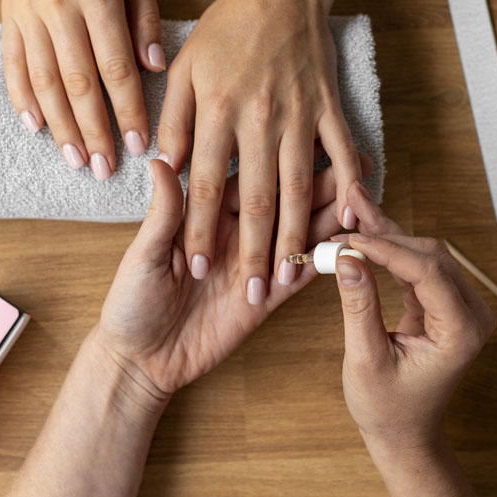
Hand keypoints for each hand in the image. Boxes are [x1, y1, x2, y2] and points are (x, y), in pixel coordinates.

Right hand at [0, 0, 163, 178]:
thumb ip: (145, 18)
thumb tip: (154, 68)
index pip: (115, 67)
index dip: (126, 110)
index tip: (137, 144)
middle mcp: (59, 8)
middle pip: (78, 84)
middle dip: (93, 131)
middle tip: (104, 169)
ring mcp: (28, 14)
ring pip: (44, 82)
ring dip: (60, 127)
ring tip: (74, 160)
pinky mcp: (8, 16)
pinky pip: (12, 65)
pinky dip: (22, 99)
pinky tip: (34, 128)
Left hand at [93, 158, 367, 398]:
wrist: (139, 359)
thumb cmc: (131, 300)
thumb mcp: (143, 254)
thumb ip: (165, 213)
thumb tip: (162, 161)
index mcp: (208, 215)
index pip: (250, 181)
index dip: (278, 161)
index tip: (306, 137)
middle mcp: (237, 234)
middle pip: (285, 203)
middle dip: (320, 185)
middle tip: (357, 165)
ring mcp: (254, 265)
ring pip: (301, 236)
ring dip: (331, 219)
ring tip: (365, 200)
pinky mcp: (265, 301)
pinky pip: (299, 278)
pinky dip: (322, 263)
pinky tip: (351, 246)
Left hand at [157, 0, 362, 303]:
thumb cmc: (225, 29)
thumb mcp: (182, 70)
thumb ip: (173, 121)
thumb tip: (163, 167)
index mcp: (217, 114)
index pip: (206, 187)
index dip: (199, 231)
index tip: (193, 270)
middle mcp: (259, 122)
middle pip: (255, 200)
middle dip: (251, 251)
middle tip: (248, 293)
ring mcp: (299, 118)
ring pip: (298, 189)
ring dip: (295, 236)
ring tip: (291, 275)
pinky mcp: (329, 111)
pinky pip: (342, 155)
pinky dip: (352, 186)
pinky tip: (356, 218)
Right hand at [334, 182, 495, 451]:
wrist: (404, 433)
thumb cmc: (389, 408)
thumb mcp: (366, 360)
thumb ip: (359, 308)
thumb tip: (347, 260)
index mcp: (461, 331)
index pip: (428, 272)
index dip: (388, 249)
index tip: (350, 238)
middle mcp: (469, 314)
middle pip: (430, 254)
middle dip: (385, 234)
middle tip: (345, 217)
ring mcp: (458, 307)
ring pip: (423, 253)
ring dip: (385, 235)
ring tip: (350, 212)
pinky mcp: (442, 303)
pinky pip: (416, 265)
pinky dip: (388, 250)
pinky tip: (361, 234)